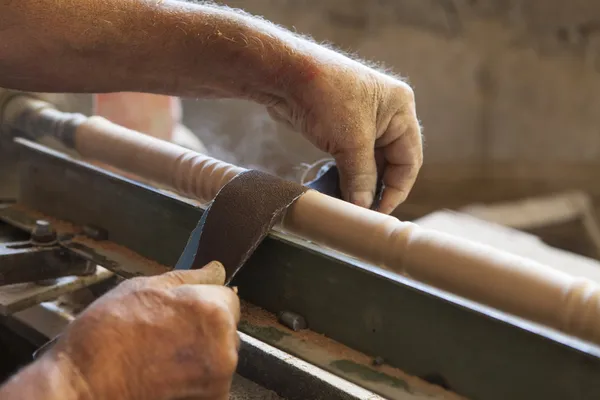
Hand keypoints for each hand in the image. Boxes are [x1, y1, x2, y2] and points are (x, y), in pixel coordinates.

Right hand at [46, 262, 239, 399]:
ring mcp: (219, 380)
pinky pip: (211, 382)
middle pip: (226, 328)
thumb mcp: (144, 288)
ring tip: (160, 357)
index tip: (180, 310)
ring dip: (200, 354)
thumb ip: (190, 278)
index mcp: (213, 311)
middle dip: (204, 328)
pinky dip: (195, 380)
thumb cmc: (107, 333)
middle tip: (164, 334)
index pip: (229, 297)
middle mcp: (225, 347)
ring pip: (219, 356)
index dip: (203, 300)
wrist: (81, 387)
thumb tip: (218, 268)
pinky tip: (164, 378)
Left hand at [268, 53, 422, 213]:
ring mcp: (362, 122)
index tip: (378, 213)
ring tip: (348, 207)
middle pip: (389, 164)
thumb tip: (363, 207)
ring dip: (358, 186)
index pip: (409, 161)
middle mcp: (386, 116)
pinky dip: (344, 177)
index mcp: (400, 111)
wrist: (283, 74)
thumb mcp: (350, 140)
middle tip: (362, 214)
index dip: (396, 190)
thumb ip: (361, 177)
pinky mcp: (340, 129)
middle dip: (375, 189)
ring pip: (367, 164)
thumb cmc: (325, 96)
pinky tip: (337, 192)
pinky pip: (349, 160)